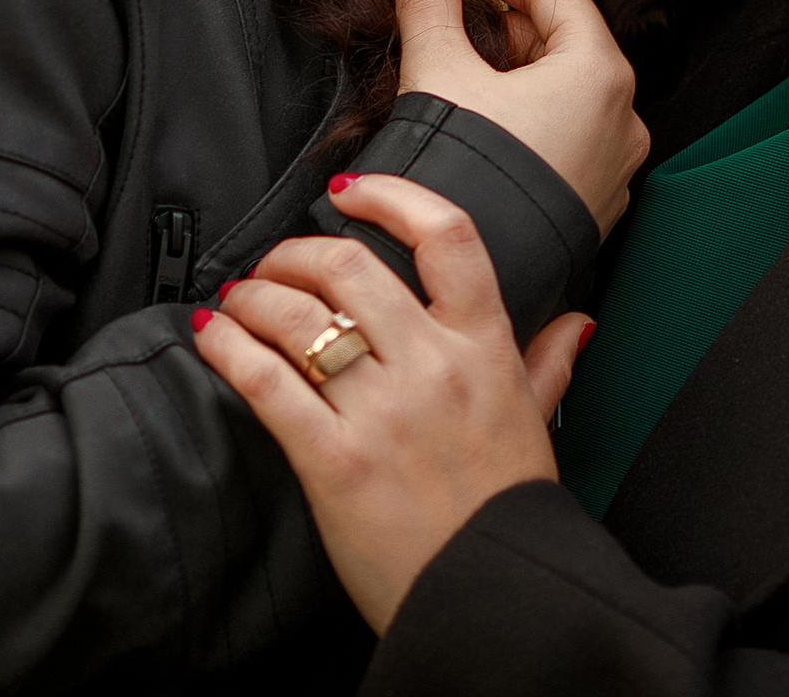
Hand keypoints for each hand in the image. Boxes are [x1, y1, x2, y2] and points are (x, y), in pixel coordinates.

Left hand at [192, 173, 591, 632]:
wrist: (488, 599)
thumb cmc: (506, 511)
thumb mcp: (538, 424)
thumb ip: (549, 362)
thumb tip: (575, 321)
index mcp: (485, 347)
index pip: (446, 235)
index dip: (392, 196)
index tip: (351, 189)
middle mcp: (434, 367)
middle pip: (348, 265)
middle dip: (294, 252)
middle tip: (275, 264)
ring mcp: (382, 413)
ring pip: (298, 315)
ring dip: (254, 296)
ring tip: (238, 302)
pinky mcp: (333, 461)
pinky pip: (267, 382)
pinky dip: (229, 348)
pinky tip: (213, 336)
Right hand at [392, 0, 648, 231]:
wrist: (473, 278)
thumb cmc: (468, 178)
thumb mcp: (439, 73)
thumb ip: (429, 4)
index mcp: (600, 73)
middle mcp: (623, 117)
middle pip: (559, 35)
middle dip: (497, 18)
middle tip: (443, 9)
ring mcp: (613, 163)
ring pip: (562, 87)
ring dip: (510, 66)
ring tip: (453, 66)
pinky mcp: (594, 198)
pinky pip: (566, 133)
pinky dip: (526, 112)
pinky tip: (480, 119)